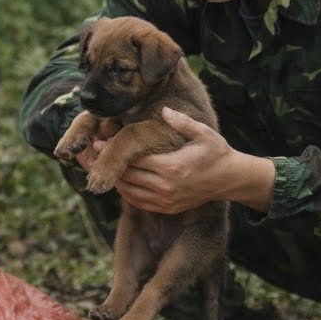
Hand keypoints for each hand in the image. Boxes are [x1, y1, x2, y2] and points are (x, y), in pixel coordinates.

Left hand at [113, 107, 272, 213]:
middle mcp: (166, 187)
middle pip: (127, 177)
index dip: (114, 152)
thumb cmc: (216, 152)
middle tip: (91, 154)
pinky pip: (137, 202)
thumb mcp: (202, 133)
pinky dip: (125, 192)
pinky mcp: (166, 208)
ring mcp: (165, 200)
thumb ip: (181, 122)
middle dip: (107, 165)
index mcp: (172, 167)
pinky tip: (120, 179)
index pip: (134, 160)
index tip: (98, 142)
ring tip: (101, 166)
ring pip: (128, 191)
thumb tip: (163, 110)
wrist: (229, 179)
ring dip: (114, 179)